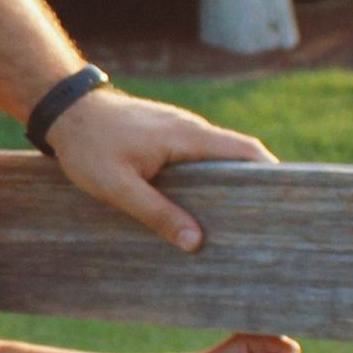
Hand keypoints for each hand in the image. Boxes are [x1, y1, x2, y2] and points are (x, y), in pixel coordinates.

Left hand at [47, 83, 273, 252]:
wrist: (65, 111)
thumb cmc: (90, 147)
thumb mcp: (119, 187)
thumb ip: (158, 213)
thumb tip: (197, 242)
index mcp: (189, 137)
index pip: (247, 151)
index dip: (272, 175)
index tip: (286, 205)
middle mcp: (191, 130)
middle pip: (239, 158)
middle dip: (254, 189)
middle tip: (264, 227)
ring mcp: (180, 131)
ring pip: (218, 160)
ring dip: (229, 186)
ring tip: (236, 226)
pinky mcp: (167, 137)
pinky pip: (199, 159)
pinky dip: (208, 180)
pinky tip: (200, 208)